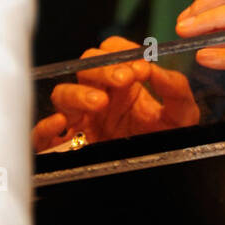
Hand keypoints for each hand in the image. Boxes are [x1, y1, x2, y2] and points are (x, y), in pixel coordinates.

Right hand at [32, 35, 199, 151]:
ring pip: (62, 94)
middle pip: (85, 66)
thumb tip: (156, 69)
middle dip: (103, 68)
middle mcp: (100, 96)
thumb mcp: (182, 114)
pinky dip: (44, 127)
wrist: (165, 173)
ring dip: (78, 92)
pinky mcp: (69, 147)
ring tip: (100, 102)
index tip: (140, 67)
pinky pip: (42, 135)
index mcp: (124, 84)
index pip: (111, 50)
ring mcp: (82, 120)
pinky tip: (61, 123)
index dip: (121, 52)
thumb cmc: (170, 141)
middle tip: (125, 79)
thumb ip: (175, 88)